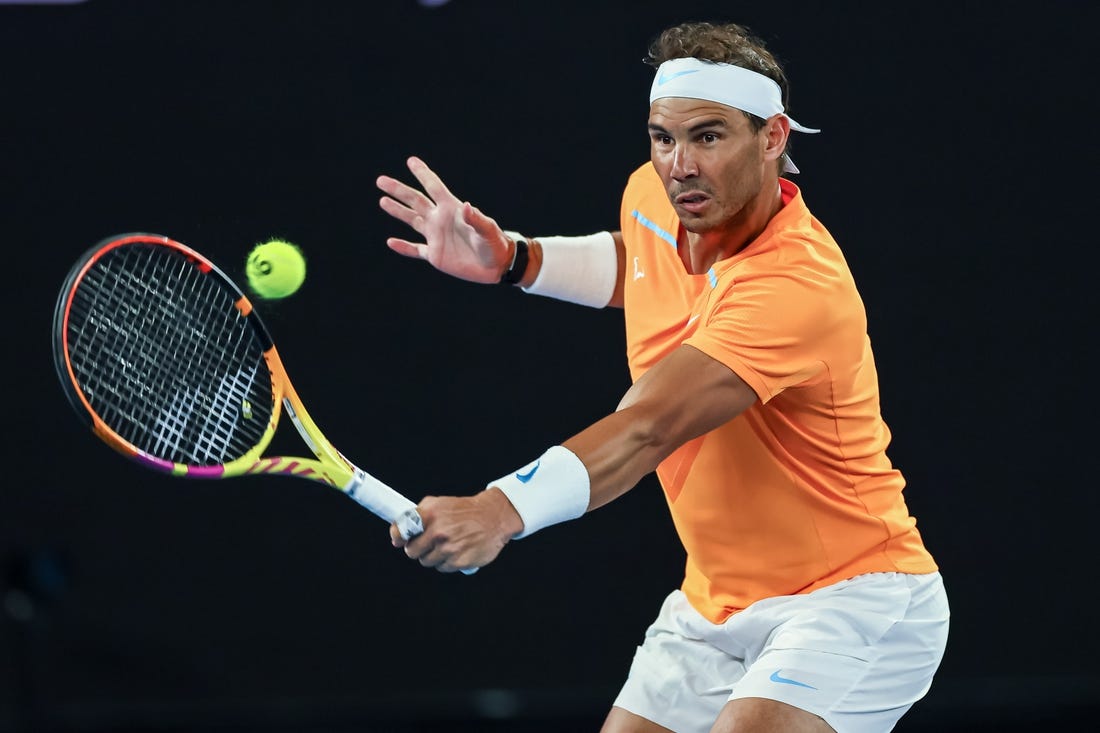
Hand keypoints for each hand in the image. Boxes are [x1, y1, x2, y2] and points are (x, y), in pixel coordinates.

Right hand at [377, 156, 512, 283]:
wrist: (496, 266)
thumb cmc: (495, 244)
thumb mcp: (487, 231)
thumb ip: (476, 219)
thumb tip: (467, 206)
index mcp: (452, 209)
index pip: (434, 187)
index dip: (423, 174)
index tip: (411, 161)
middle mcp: (440, 220)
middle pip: (415, 201)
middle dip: (399, 190)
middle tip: (381, 180)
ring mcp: (436, 237)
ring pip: (412, 221)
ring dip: (397, 211)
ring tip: (383, 200)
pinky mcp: (435, 255)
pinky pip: (415, 249)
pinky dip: (403, 247)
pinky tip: (390, 242)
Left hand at [390, 488, 522, 572]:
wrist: (494, 517)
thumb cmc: (465, 511)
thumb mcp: (440, 504)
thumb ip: (418, 515)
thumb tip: (397, 535)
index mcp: (430, 514)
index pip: (401, 531)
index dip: (398, 537)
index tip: (399, 540)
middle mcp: (438, 531)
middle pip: (412, 551)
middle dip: (418, 548)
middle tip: (430, 541)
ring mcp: (448, 548)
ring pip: (426, 561)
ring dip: (434, 555)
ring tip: (447, 544)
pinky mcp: (458, 561)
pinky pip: (442, 567)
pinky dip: (447, 562)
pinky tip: (457, 550)